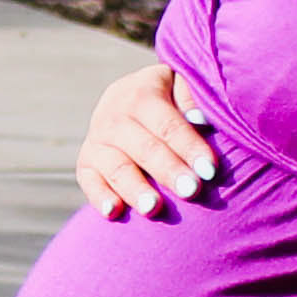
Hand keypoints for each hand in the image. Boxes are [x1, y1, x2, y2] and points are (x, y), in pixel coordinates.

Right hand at [75, 59, 216, 216]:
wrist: (129, 100)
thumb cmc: (168, 98)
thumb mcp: (180, 83)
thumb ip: (191, 96)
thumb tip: (198, 119)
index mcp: (140, 94)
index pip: (168, 125)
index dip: (189, 147)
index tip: (210, 170)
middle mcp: (113, 116)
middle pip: (144, 148)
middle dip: (168, 170)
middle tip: (191, 191)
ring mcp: (96, 140)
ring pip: (116, 167)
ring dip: (135, 189)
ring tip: (154, 208)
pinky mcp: (85, 163)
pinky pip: (89, 181)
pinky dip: (99, 197)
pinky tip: (113, 212)